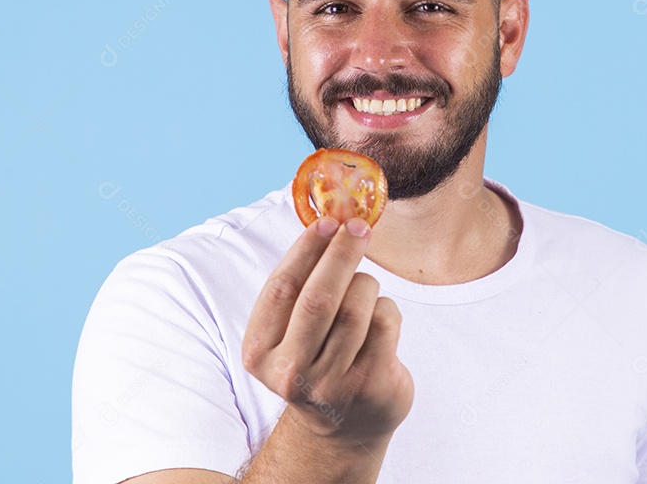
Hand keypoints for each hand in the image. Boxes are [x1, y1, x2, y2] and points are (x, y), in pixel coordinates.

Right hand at [242, 217, 413, 444]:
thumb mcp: (291, 330)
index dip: (305, 250)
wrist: (343, 425)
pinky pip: (385, 321)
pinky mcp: (371, 385)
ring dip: (366, 283)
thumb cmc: (316, 359)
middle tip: (358, 227)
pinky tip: (379, 319)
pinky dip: (386, 307)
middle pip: (320, 297)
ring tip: (365, 287)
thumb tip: (328, 222)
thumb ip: (300, 286)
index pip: (282, 288)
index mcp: (260, 353)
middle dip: (341, 254)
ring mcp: (333, 383)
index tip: (326, 222)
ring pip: (357, 307)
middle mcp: (292, 372)